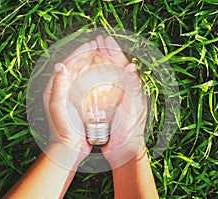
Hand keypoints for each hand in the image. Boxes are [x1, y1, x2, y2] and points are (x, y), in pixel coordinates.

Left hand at [43, 42, 99, 164]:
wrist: (69, 148)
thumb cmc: (62, 128)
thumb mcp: (58, 106)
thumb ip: (58, 86)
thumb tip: (60, 65)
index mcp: (54, 88)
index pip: (66, 64)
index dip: (78, 52)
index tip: (90, 44)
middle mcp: (62, 90)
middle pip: (75, 67)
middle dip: (86, 55)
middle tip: (98, 46)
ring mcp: (72, 97)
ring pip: (83, 75)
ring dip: (92, 64)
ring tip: (103, 56)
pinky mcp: (80, 104)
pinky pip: (89, 87)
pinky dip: (96, 78)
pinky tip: (106, 76)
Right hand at [97, 36, 147, 167]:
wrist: (124, 151)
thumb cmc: (130, 132)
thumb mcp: (133, 110)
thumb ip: (133, 89)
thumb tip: (132, 67)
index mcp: (131, 89)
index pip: (122, 65)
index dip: (114, 51)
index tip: (105, 40)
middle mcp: (123, 91)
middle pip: (113, 66)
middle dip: (105, 52)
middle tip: (97, 40)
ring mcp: (113, 98)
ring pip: (105, 75)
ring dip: (98, 61)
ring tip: (90, 50)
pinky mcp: (105, 106)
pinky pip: (98, 88)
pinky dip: (92, 78)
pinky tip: (84, 73)